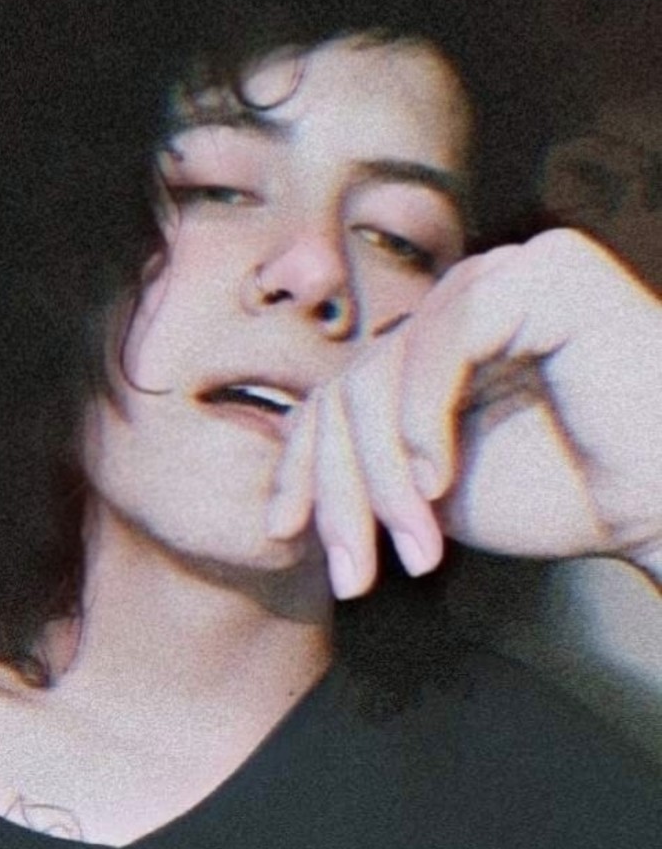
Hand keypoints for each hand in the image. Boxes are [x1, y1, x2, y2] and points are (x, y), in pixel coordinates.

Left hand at [267, 229, 661, 597]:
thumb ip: (368, 467)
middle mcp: (456, 303)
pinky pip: (443, 339)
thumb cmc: (564, 493)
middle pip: (346, 391)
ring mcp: (498, 278)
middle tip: (357, 573)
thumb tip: (283, 487)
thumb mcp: (433, 491)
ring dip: (385, 476)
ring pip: (379, 374)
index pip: (336, 394)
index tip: (286, 532)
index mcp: (431, 347)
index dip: (303, 464)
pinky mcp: (543, 276)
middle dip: (342, 492)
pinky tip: (437, 481)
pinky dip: (424, 417)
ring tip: (416, 547)